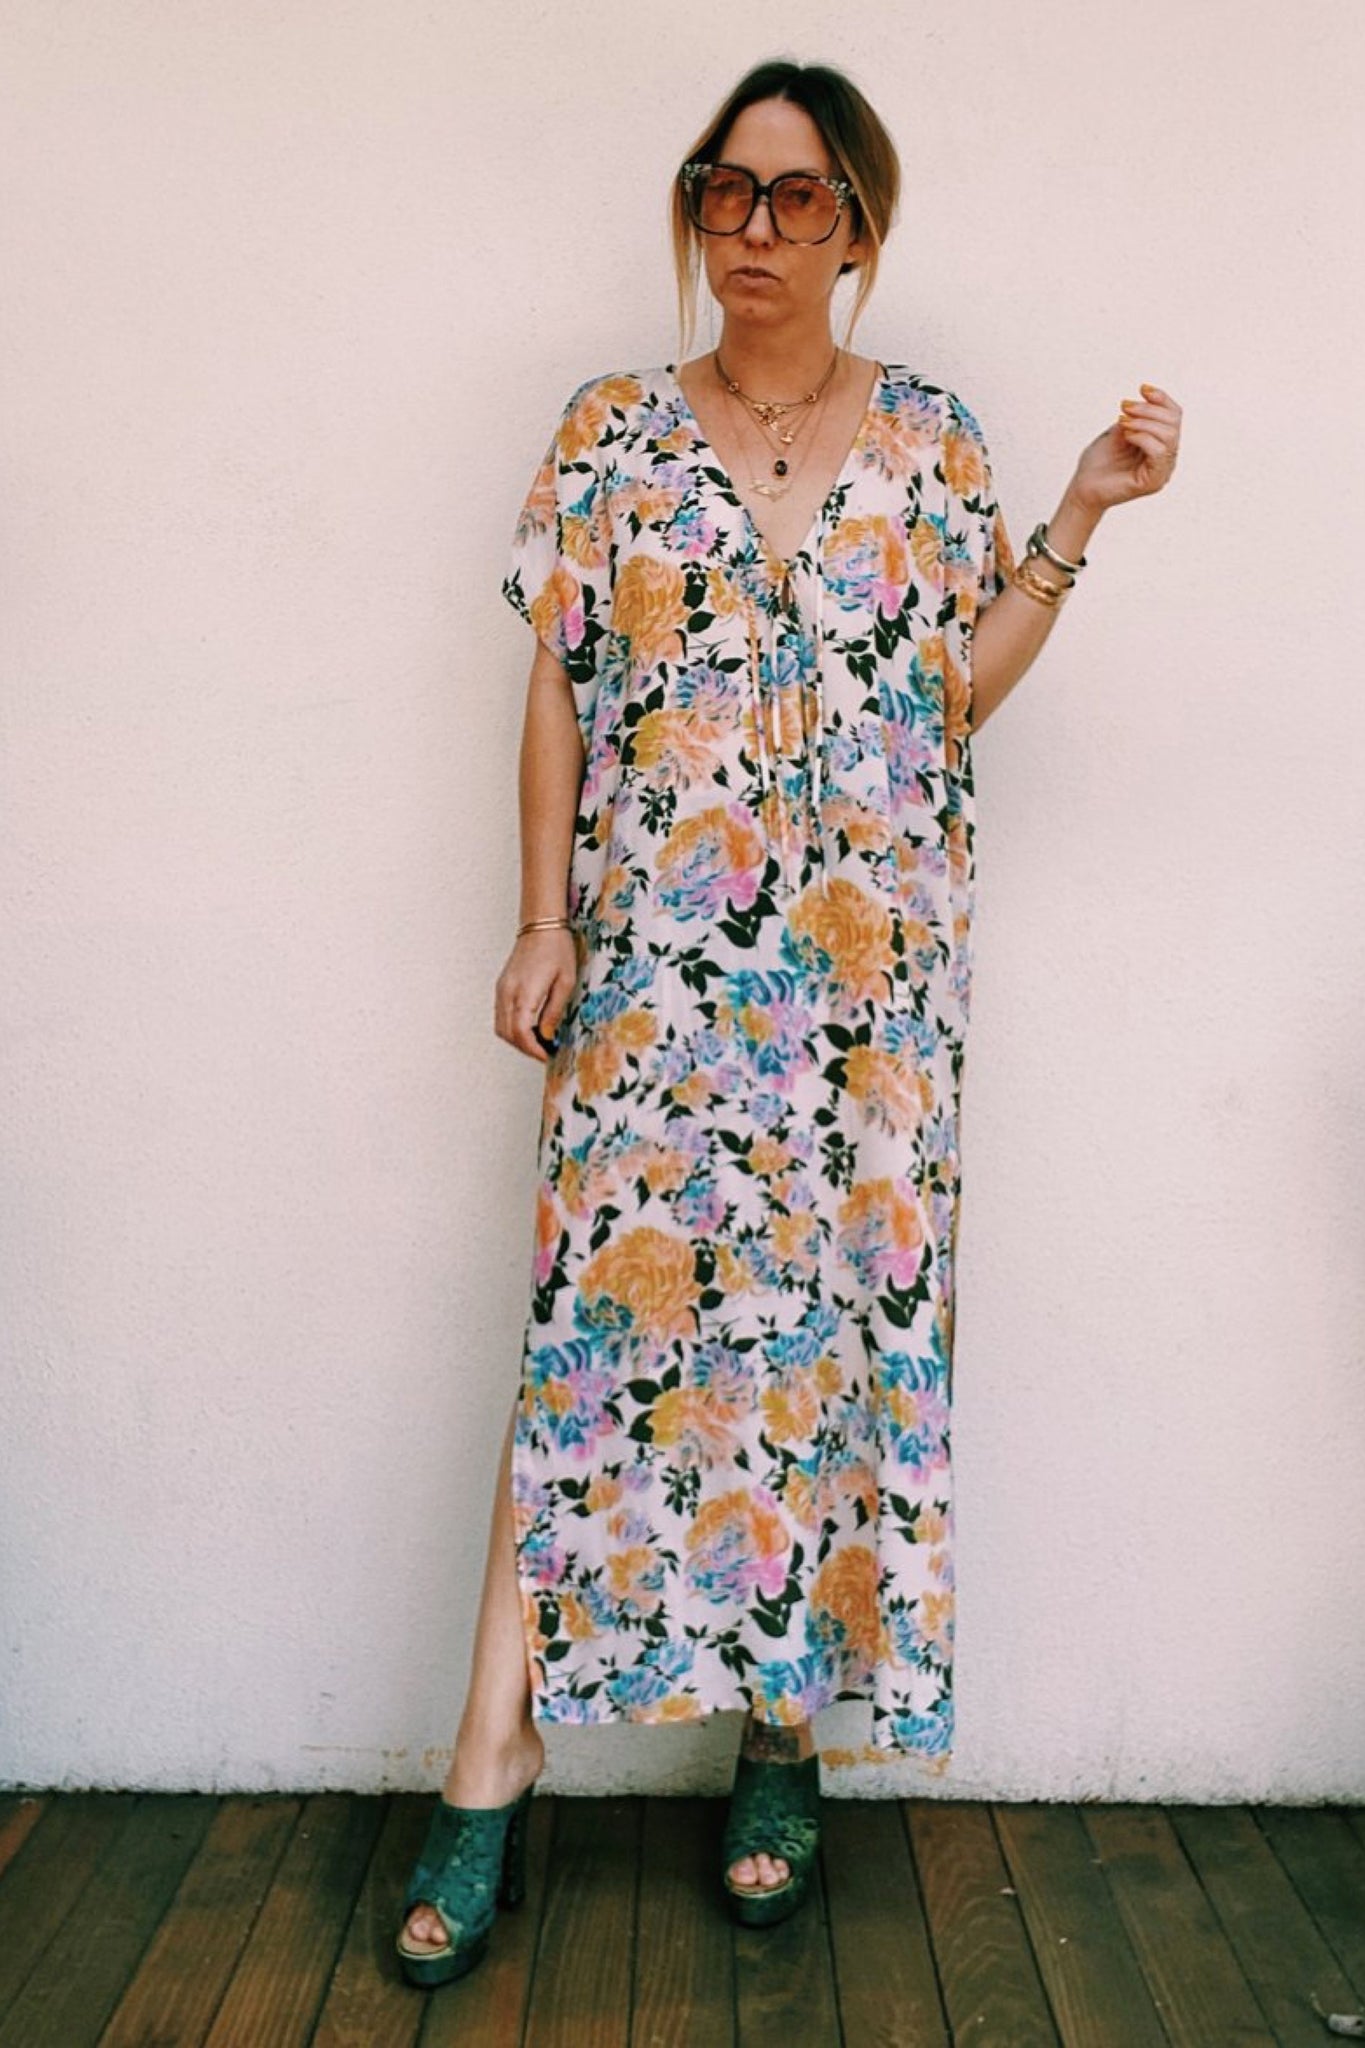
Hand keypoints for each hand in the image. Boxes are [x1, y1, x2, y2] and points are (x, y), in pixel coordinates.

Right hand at [495, 928, 577, 1063]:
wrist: (540, 926)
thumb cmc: (556, 949)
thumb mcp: (565, 982)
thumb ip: (554, 1011)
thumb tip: (547, 1035)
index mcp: (524, 993)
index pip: (521, 1032)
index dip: (533, 1049)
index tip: (546, 1056)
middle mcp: (508, 993)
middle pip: (508, 1034)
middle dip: (525, 1048)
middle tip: (544, 1052)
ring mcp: (502, 990)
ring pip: (500, 1027)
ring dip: (517, 1040)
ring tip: (537, 1042)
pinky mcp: (502, 987)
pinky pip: (500, 1016)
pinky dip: (512, 1028)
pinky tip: (529, 1027)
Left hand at [1069, 382, 1181, 514]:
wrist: (1082, 487)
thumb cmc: (1098, 462)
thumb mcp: (1119, 429)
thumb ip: (1136, 416)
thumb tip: (1147, 397)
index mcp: (1160, 444)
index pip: (1174, 416)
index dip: (1162, 399)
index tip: (1142, 388)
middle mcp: (1166, 458)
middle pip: (1174, 423)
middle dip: (1148, 409)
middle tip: (1124, 408)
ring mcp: (1162, 471)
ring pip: (1169, 436)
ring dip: (1144, 422)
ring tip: (1122, 422)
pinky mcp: (1153, 482)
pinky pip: (1159, 452)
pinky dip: (1142, 437)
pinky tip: (1126, 436)